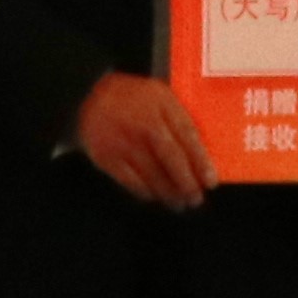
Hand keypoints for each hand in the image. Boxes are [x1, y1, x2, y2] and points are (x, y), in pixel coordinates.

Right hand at [73, 71, 217, 209]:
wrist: (88, 94)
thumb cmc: (132, 97)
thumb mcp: (160, 95)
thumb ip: (180, 117)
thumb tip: (204, 149)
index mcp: (162, 104)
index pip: (187, 136)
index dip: (201, 162)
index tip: (210, 181)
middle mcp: (144, 124)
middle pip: (171, 158)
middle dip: (187, 183)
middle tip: (196, 198)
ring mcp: (124, 142)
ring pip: (152, 174)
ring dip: (169, 193)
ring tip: (179, 203)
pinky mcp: (107, 157)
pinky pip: (131, 181)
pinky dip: (145, 192)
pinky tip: (155, 196)